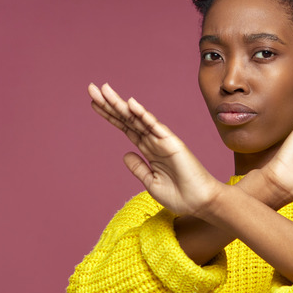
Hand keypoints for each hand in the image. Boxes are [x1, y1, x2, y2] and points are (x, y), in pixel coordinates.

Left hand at [88, 83, 223, 215]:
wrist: (200, 203)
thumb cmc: (180, 195)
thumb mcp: (151, 183)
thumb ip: (138, 168)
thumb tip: (125, 154)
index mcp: (148, 150)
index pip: (126, 128)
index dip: (110, 115)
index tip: (94, 103)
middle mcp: (154, 142)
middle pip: (128, 119)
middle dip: (109, 104)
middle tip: (91, 88)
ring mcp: (162, 141)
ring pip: (138, 119)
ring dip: (121, 104)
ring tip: (104, 90)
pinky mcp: (172, 144)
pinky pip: (155, 127)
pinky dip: (143, 115)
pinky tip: (131, 103)